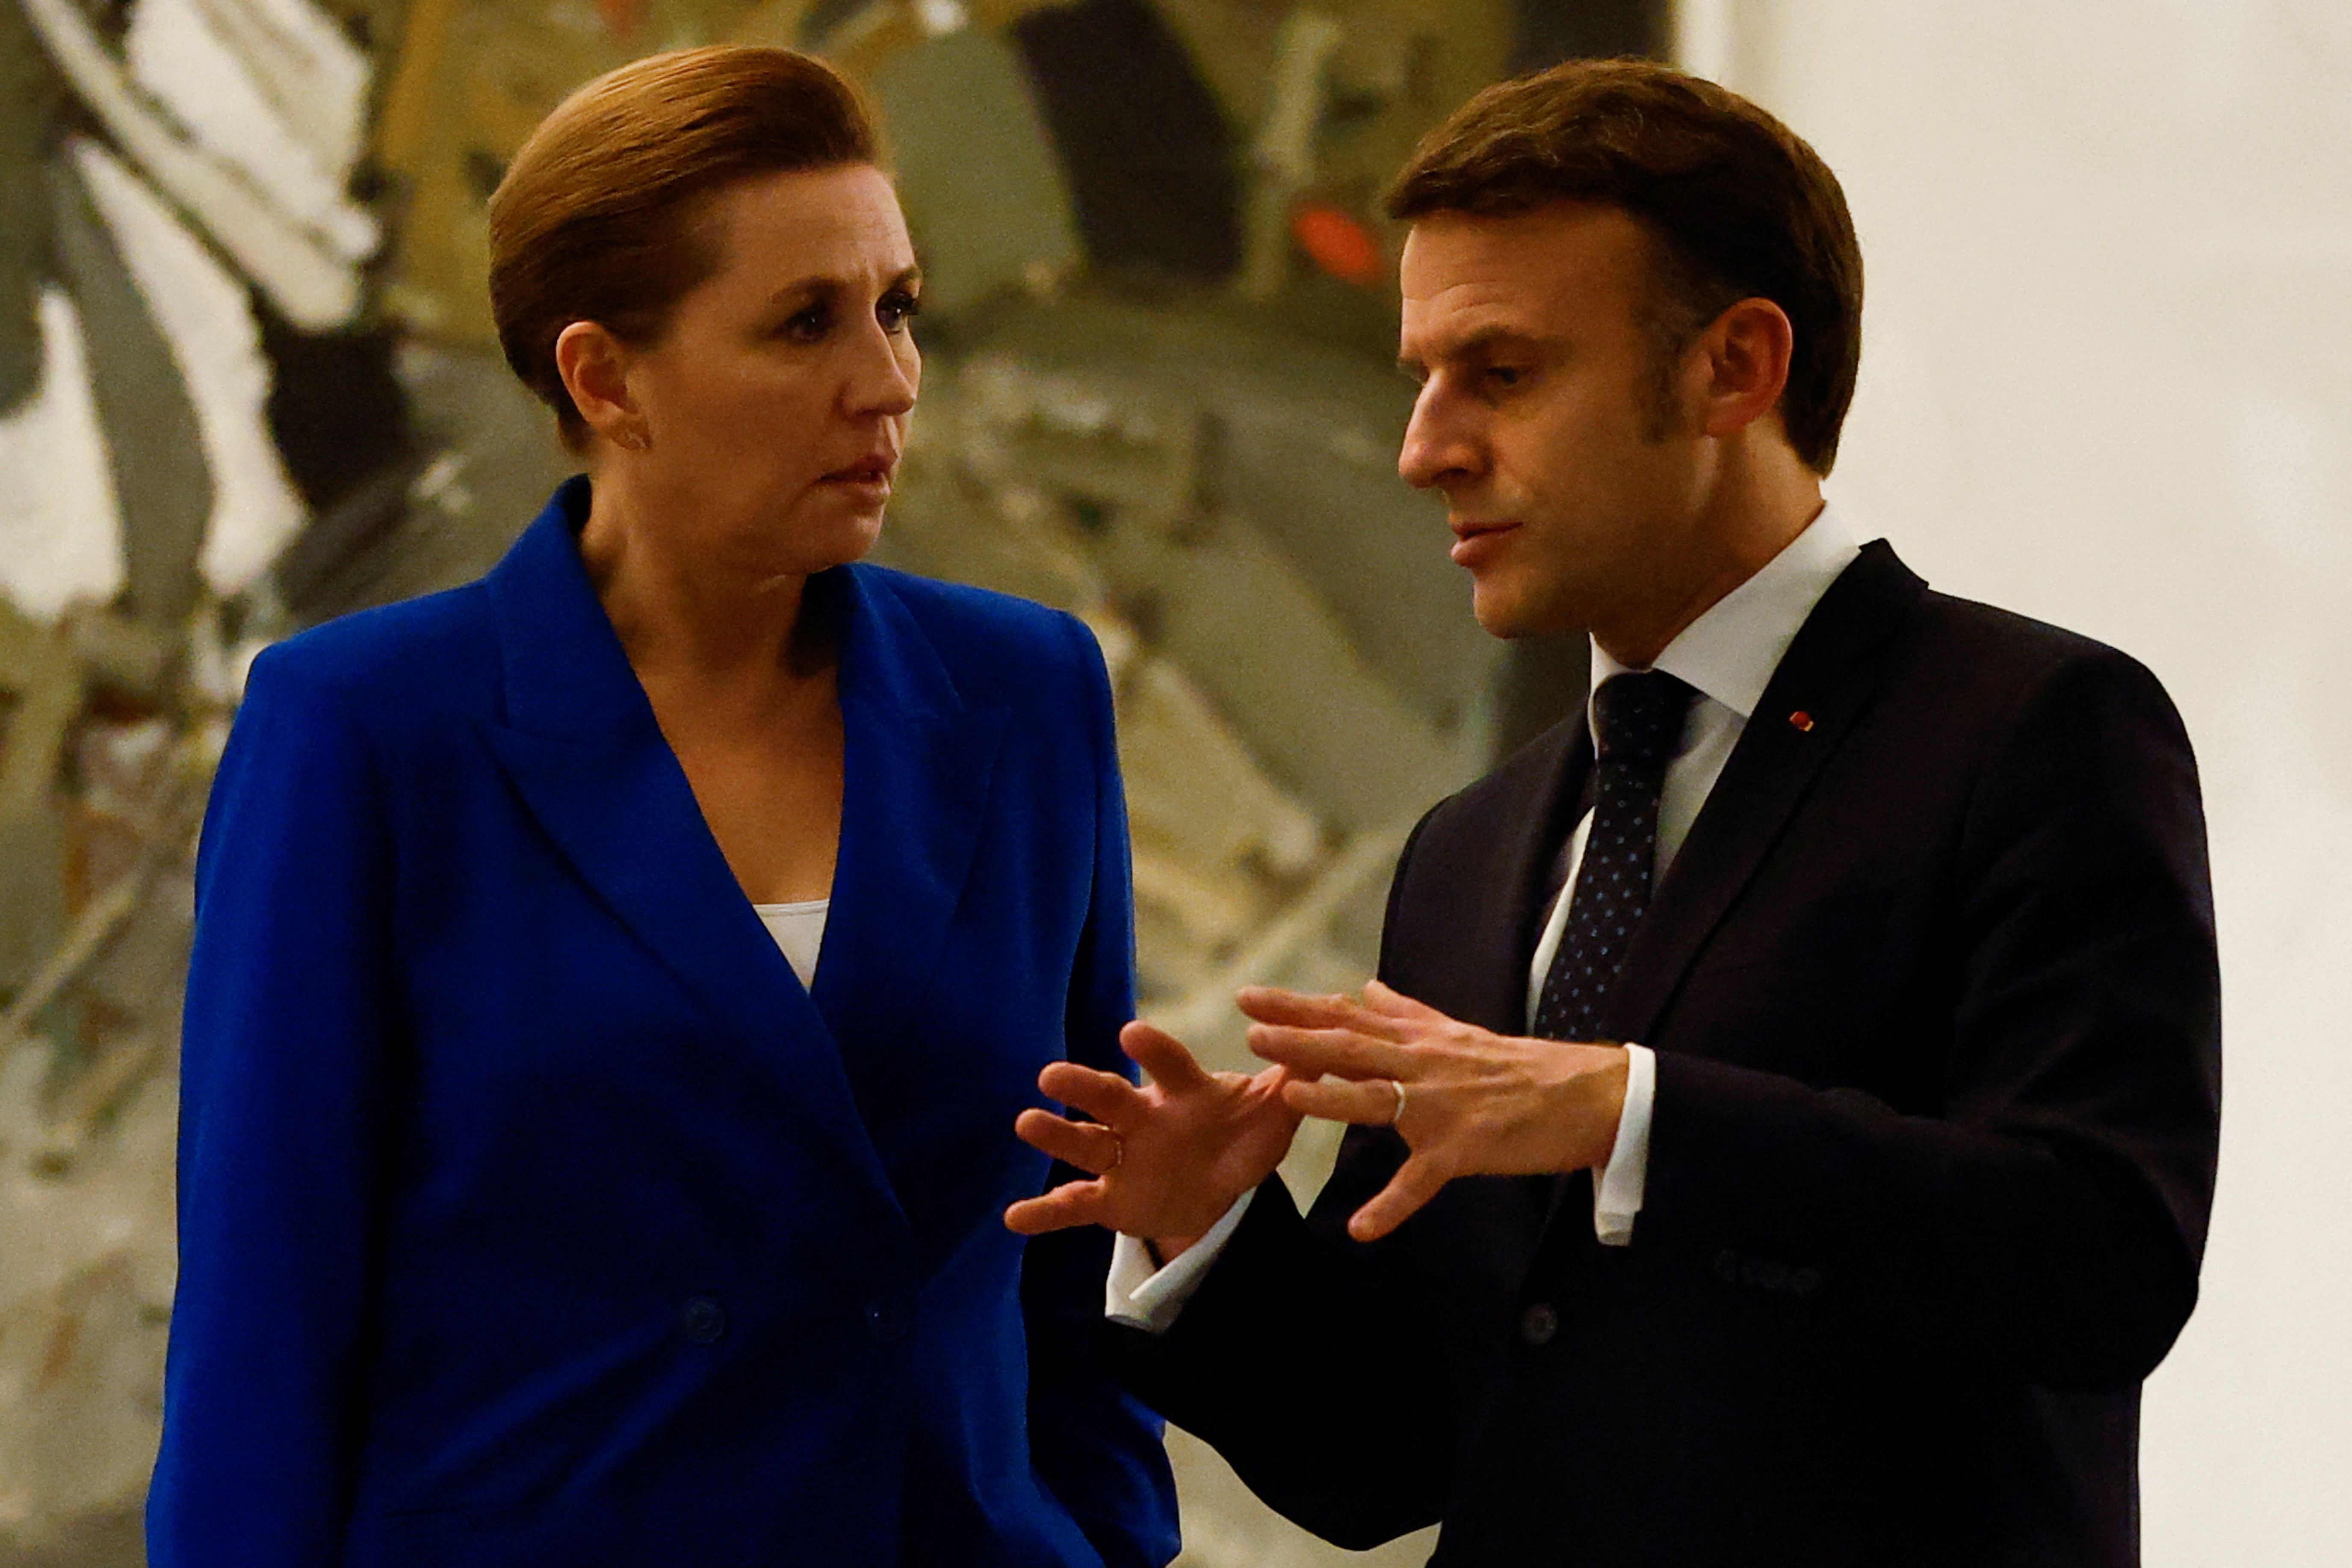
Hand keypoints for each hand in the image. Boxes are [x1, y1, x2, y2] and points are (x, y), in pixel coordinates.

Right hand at [1005, 1020, 1305, 1258]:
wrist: (1217, 1189)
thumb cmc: (1241, 1136)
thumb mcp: (1272, 1113)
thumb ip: (1296, 1080)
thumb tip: (1335, 1037)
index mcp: (1181, 1092)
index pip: (1166, 1064)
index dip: (1151, 1051)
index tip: (1133, 1035)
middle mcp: (1143, 1118)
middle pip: (1109, 1097)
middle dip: (1083, 1086)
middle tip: (1053, 1074)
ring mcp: (1121, 1158)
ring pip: (1083, 1142)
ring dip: (1054, 1134)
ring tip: (1026, 1123)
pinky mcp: (1109, 1198)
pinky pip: (1072, 1206)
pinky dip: (1043, 1212)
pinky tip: (1012, 1218)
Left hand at [1240, 979, 1628, 1242]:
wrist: (1585, 1093)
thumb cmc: (1520, 1065)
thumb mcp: (1456, 1030)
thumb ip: (1405, 1012)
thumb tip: (1363, 988)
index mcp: (1419, 1038)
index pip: (1347, 1017)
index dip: (1297, 1007)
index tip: (1252, 995)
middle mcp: (1423, 1065)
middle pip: (1352, 1048)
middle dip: (1299, 1038)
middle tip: (1250, 1028)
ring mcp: (1441, 1108)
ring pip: (1379, 1100)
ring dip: (1332, 1098)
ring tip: (1288, 1094)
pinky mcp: (1462, 1149)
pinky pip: (1420, 1182)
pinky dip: (1391, 1207)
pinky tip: (1361, 1229)